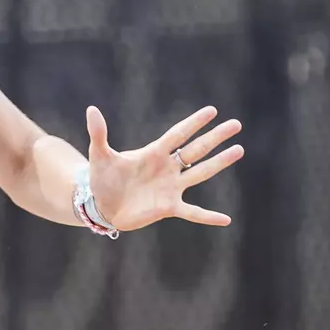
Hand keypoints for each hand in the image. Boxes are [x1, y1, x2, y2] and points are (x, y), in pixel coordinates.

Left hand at [86, 105, 242, 231]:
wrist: (100, 205)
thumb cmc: (101, 177)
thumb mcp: (98, 155)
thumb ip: (98, 133)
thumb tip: (91, 109)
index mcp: (153, 153)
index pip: (178, 135)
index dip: (193, 123)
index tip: (212, 111)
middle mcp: (167, 168)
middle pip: (196, 149)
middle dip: (215, 137)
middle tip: (236, 124)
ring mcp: (170, 187)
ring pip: (200, 173)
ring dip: (219, 163)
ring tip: (239, 150)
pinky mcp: (168, 207)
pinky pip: (193, 212)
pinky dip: (208, 216)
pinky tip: (226, 220)